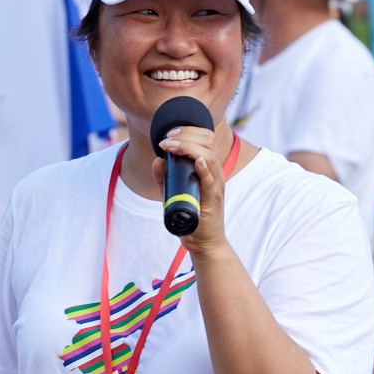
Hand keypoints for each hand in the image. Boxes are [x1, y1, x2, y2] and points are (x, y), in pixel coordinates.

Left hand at [155, 125, 234, 258]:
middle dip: (186, 135)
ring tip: (170, 146)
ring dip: (189, 147)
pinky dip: (204, 169)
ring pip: (210, 157)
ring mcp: (216, 186)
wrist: (205, 243)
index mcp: (209, 168)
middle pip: (209, 142)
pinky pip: (211, 181)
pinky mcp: (212, 201)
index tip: (169, 134)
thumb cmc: (192, 216)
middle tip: (166, 140)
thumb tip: (157, 160)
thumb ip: (164, 177)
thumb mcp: (173, 192)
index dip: (188, 130)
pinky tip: (197, 161)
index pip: (206, 138)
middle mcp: (216, 174)